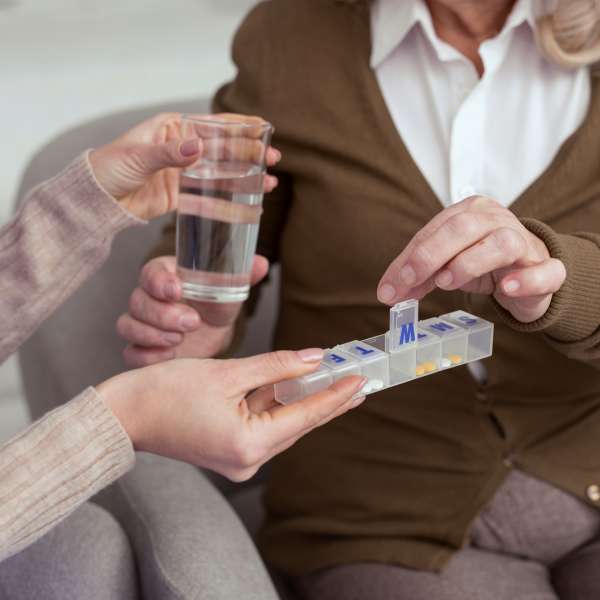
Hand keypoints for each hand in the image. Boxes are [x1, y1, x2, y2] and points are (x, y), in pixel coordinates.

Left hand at [89, 113, 279, 219]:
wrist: (95, 200)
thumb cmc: (109, 168)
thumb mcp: (137, 157)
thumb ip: (168, 154)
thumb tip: (197, 148)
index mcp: (172, 129)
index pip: (212, 125)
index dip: (239, 126)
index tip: (263, 127)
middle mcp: (182, 148)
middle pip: (223, 148)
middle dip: (249, 152)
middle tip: (273, 157)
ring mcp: (184, 172)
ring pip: (222, 171)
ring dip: (246, 174)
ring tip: (270, 178)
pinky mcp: (183, 194)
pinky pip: (211, 194)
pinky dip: (230, 195)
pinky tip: (249, 196)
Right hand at [98, 349, 366, 480]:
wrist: (126, 413)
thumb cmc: (167, 391)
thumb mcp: (229, 372)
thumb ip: (277, 366)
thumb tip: (315, 359)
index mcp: (250, 444)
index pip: (306, 416)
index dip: (336, 395)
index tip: (361, 379)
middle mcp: (249, 459)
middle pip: (299, 423)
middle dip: (328, 399)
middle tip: (359, 381)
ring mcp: (239, 458)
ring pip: (283, 423)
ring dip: (305, 400)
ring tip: (337, 381)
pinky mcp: (230, 450)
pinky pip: (265, 425)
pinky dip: (281, 405)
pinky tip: (299, 388)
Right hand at [117, 255, 268, 365]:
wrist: (213, 332)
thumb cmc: (217, 303)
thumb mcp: (230, 287)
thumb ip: (241, 274)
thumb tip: (261, 263)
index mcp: (165, 274)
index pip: (150, 272)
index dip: (160, 282)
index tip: (178, 290)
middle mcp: (148, 296)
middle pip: (137, 301)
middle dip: (163, 314)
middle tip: (191, 322)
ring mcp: (142, 323)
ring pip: (128, 325)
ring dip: (153, 334)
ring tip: (180, 340)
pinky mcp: (142, 348)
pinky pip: (131, 352)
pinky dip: (147, 356)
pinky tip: (169, 356)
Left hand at [377, 196, 566, 322]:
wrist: (531, 273)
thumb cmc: (483, 263)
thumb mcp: (445, 265)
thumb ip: (418, 277)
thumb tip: (387, 293)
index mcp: (469, 212)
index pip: (433, 231)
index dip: (409, 259)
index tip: (390, 288)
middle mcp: (497, 220)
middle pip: (463, 228)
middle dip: (430, 255)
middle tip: (410, 281)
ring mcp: (525, 243)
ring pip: (501, 243)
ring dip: (470, 262)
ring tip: (448, 281)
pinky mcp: (547, 269)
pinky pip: (545, 271)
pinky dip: (525, 279)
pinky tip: (505, 288)